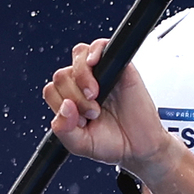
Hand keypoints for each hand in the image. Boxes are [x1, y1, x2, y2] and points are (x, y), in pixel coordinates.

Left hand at [44, 39, 193, 193]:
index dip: (62, 105)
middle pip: (62, 75)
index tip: (80, 120)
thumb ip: (63, 129)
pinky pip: (101, 46)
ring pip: (78, 57)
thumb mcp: (80, 144)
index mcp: (70, 100)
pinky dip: (94, 51)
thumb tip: (64, 107)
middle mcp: (83, 85)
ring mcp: (101, 74)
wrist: (142, 147)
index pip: (52, 91)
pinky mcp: (120, 67)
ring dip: (82, 77)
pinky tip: (94, 64)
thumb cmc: (112, 143)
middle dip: (74, 97)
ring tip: (96, 96)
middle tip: (93, 113)